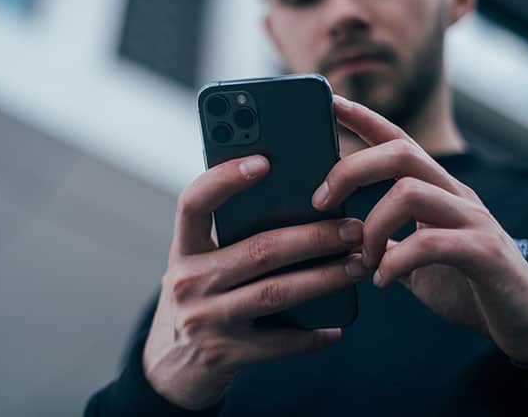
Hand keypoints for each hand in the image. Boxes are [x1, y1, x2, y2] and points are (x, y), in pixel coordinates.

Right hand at [143, 155, 366, 409]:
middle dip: (313, 236)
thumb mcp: (198, 264)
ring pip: (277, 292)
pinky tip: (337, 325)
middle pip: (258, 250)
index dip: (225, 179)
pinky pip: (280, 343)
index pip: (194, 203)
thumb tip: (298, 204)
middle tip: (352, 227)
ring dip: (324, 277)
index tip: (264, 161)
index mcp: (182, 249)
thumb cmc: (198, 298)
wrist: (169, 368)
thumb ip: (228, 237)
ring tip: (358, 264)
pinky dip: (312, 334)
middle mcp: (188, 282)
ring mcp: (206, 321)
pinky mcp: (226, 355)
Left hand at [312, 95, 527, 363]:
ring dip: (372, 226)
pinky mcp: (486, 253)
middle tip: (320, 202)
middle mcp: (456, 196)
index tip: (330, 101)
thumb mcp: (416, 260)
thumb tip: (343, 236)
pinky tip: (383, 281)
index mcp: (438, 191)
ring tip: (362, 260)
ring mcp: (474, 220)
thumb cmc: (468, 287)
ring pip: (410, 192)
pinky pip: (431, 243)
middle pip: (400, 153)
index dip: (364, 119)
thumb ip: (387, 242)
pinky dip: (396, 262)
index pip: (398, 141)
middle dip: (351, 170)